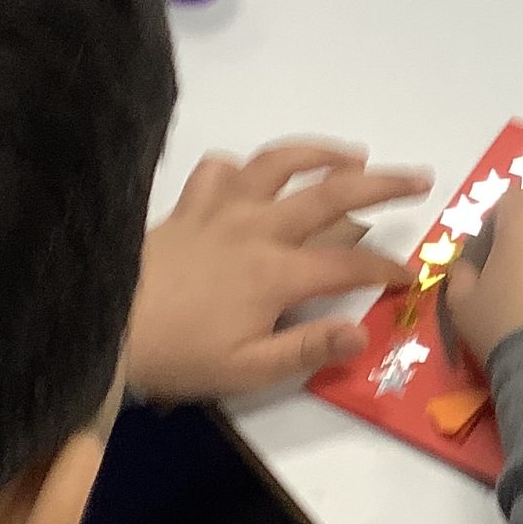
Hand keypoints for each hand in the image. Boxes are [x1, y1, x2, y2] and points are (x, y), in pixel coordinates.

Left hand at [126, 142, 430, 400]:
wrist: (102, 326)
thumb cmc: (179, 356)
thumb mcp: (248, 371)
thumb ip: (309, 349)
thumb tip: (365, 332)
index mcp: (277, 273)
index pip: (350, 265)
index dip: (387, 269)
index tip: (410, 276)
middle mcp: (257, 228)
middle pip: (333, 193)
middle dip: (384, 183)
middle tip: (420, 176)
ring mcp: (221, 209)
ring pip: (279, 162)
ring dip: (321, 152)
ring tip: (351, 154)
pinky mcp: (189, 205)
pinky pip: (219, 170)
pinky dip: (241, 167)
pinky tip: (251, 178)